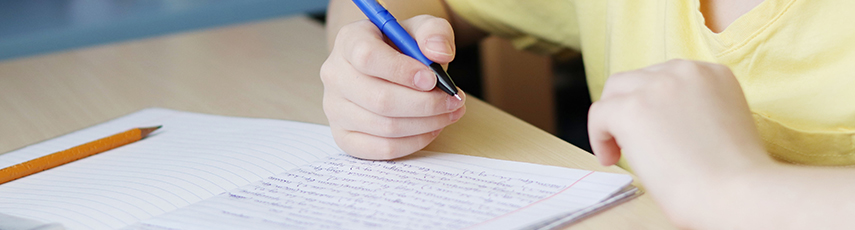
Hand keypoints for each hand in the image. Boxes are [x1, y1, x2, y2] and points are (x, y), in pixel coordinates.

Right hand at [321, 15, 465, 159]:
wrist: (386, 67)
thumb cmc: (402, 48)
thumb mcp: (420, 29)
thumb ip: (434, 32)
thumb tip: (439, 53)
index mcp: (349, 41)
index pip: (368, 57)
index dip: (403, 71)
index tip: (433, 79)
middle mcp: (335, 75)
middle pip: (379, 99)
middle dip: (425, 104)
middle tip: (453, 100)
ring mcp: (335, 109)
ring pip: (384, 127)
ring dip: (426, 124)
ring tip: (449, 113)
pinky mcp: (344, 136)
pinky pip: (382, 149)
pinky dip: (414, 143)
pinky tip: (431, 129)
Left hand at [587, 59, 769, 226]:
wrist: (737, 194)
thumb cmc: (735, 177)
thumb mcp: (724, 125)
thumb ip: (695, 111)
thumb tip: (658, 120)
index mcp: (713, 74)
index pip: (666, 76)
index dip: (653, 103)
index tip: (653, 129)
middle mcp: (685, 71)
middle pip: (638, 79)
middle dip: (630, 106)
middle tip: (633, 140)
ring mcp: (657, 86)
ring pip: (615, 91)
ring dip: (613, 118)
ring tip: (620, 150)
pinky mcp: (631, 109)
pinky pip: (598, 115)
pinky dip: (599, 137)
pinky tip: (611, 159)